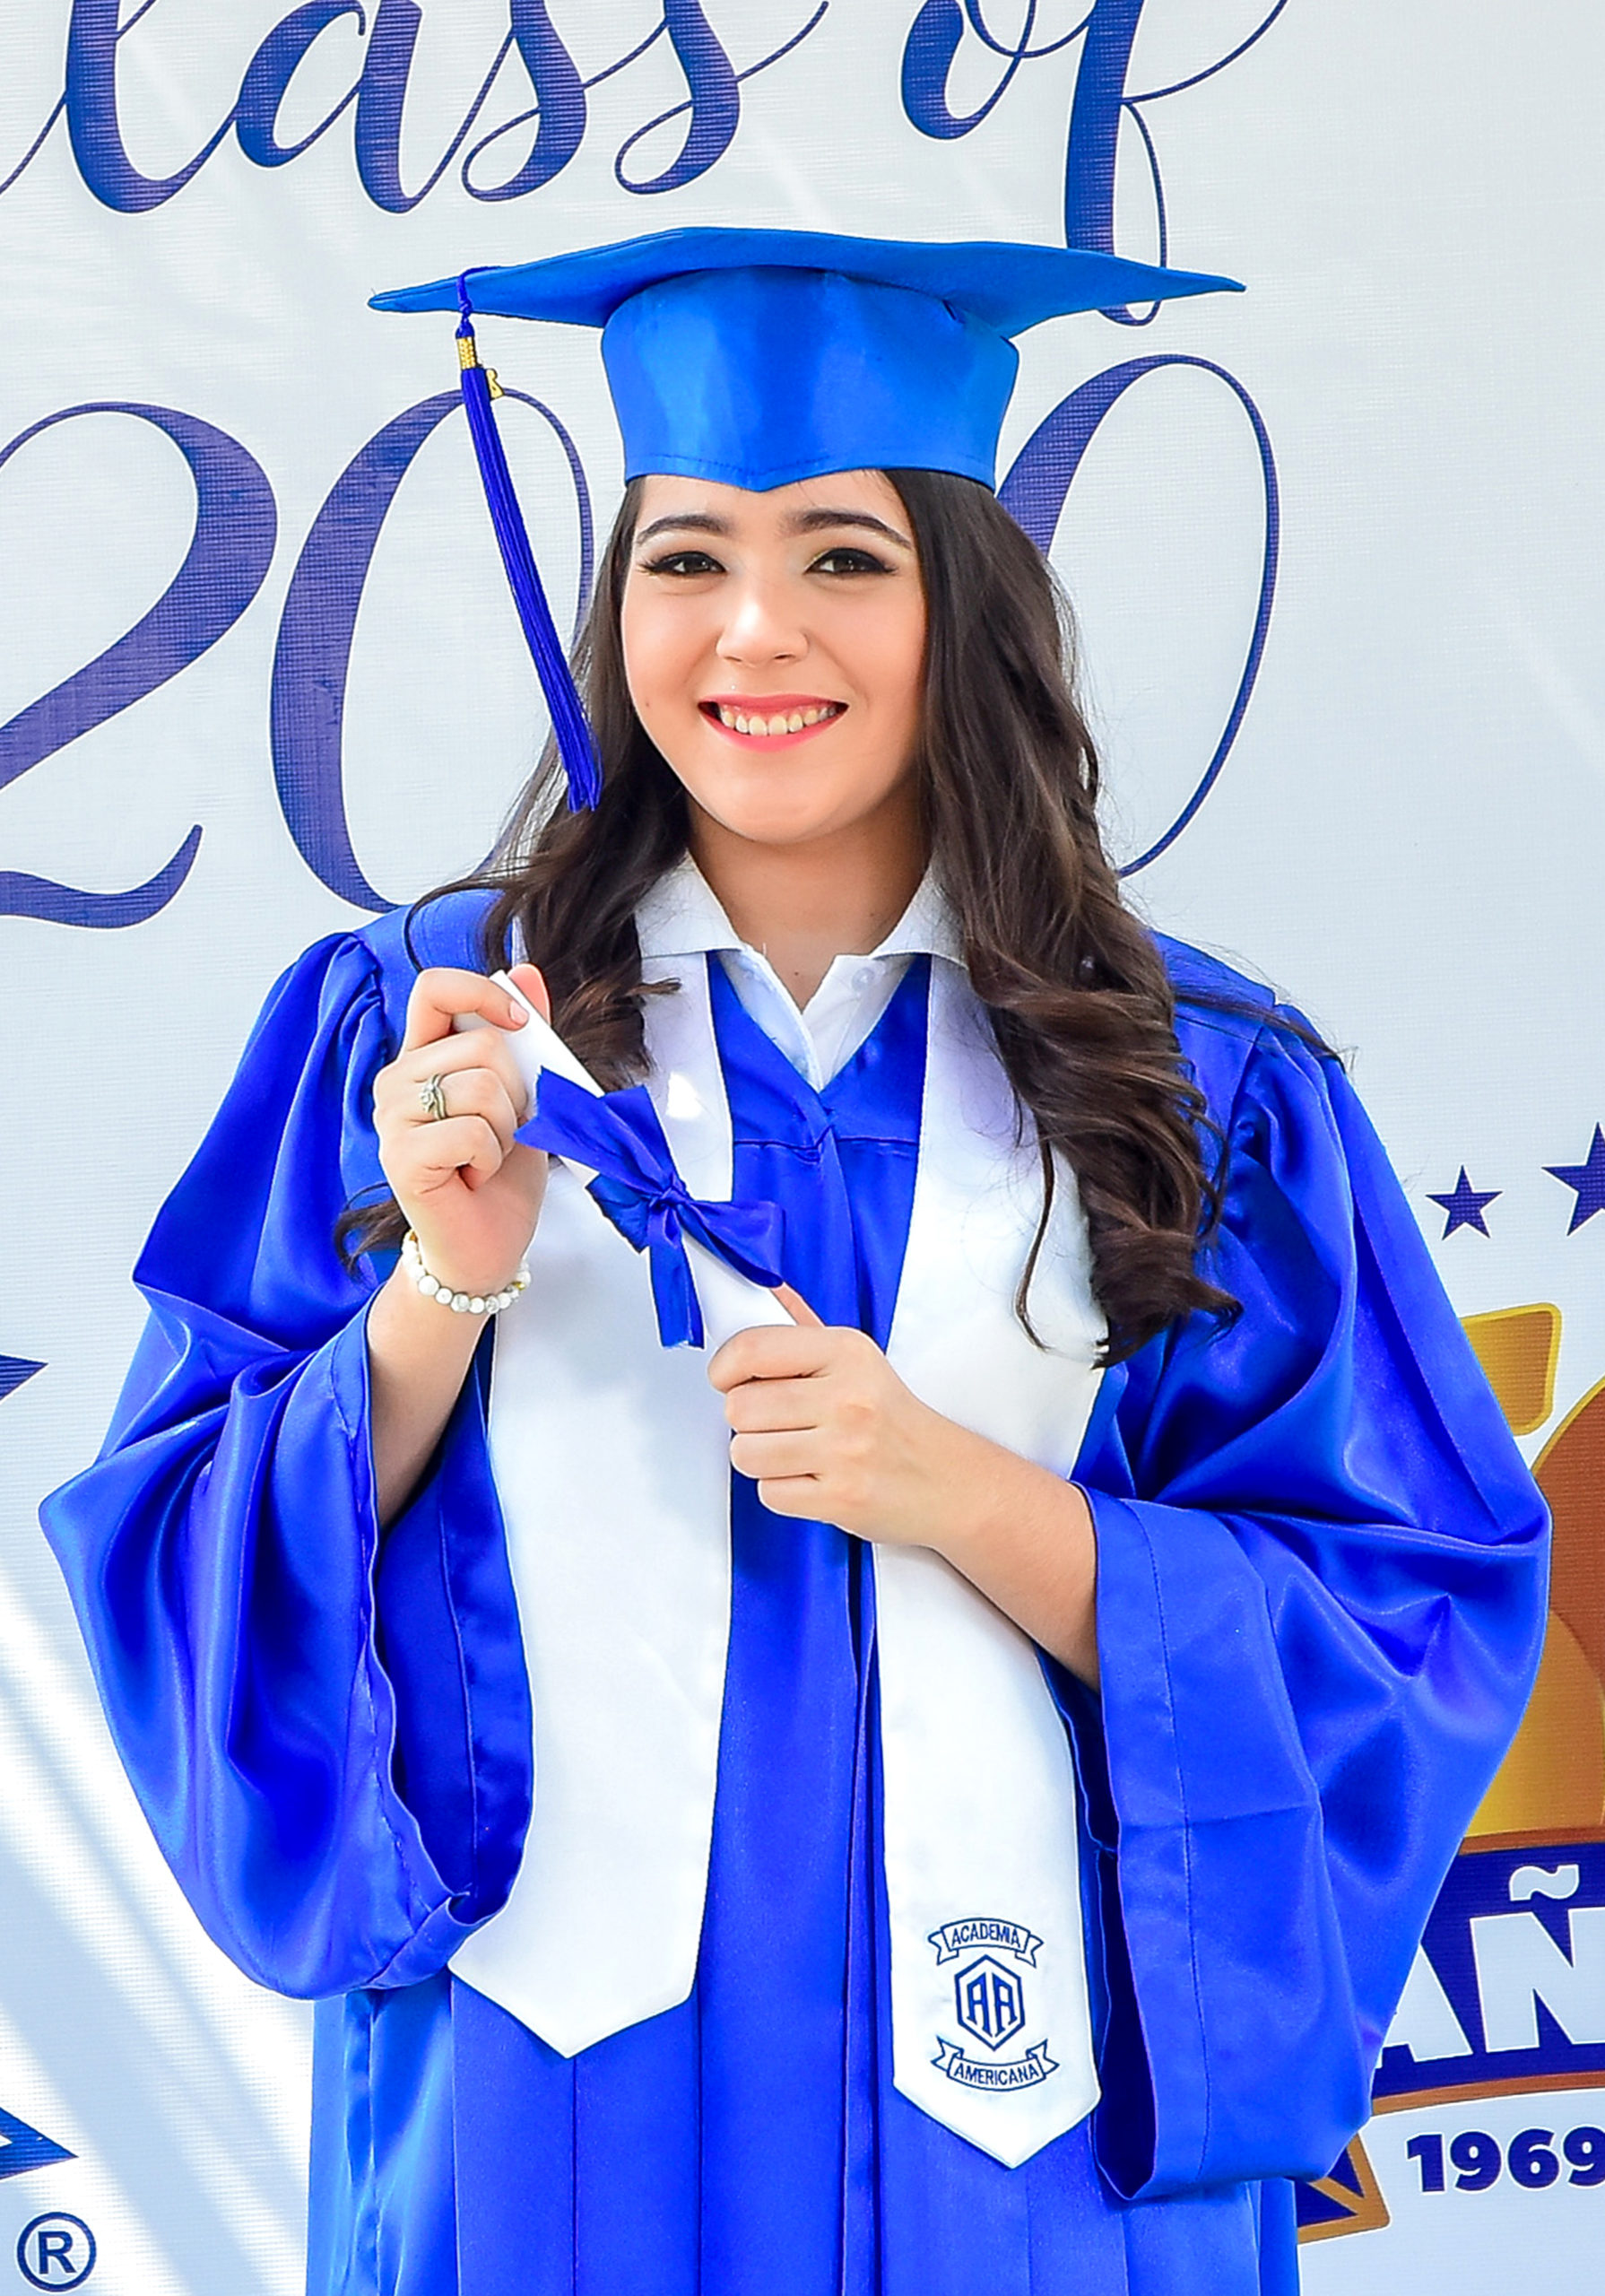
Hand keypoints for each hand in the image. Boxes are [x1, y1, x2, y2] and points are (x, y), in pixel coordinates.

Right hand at [372, 962, 549, 1296]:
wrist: (488, 1246)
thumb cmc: (502, 1173)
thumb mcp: (525, 1095)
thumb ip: (524, 1036)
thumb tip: (525, 971)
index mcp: (423, 1055)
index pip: (435, 988)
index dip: (484, 994)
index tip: (522, 1026)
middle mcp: (397, 1081)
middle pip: (481, 1044)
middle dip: (517, 1091)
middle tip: (502, 1130)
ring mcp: (392, 1119)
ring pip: (481, 1087)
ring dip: (505, 1129)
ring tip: (485, 1156)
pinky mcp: (400, 1157)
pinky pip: (471, 1132)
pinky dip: (491, 1158)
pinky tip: (472, 1177)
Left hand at [708, 1297, 1099, 1681]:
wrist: (949, 1480)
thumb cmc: (893, 1418)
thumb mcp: (858, 1359)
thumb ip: (804, 1327)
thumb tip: (764, 1288)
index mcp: (847, 1352)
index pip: (753, 1347)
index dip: (723, 1367)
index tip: (726, 1378)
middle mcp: (848, 1398)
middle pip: (740, 1407)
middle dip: (745, 1420)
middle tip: (774, 1422)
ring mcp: (847, 1451)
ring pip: (746, 1453)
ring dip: (758, 1457)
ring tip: (791, 1451)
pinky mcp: (843, 1498)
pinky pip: (769, 1493)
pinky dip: (781, 1490)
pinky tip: (810, 1477)